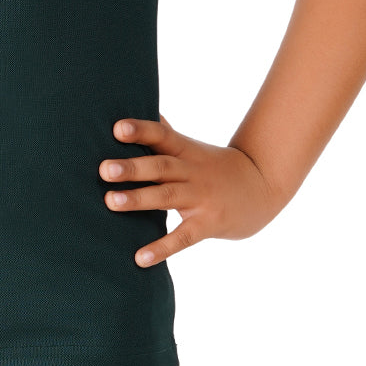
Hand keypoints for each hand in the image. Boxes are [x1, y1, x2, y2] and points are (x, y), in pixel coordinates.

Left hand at [99, 114, 284, 267]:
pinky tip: (139, 258)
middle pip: (161, 166)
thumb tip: (139, 107)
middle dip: (132, 168)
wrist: (262, 187)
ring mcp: (201, 198)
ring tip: (110, 202)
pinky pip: (183, 237)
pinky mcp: (208, 224)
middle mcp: (192, 172)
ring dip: (138, 200)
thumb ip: (165, 134)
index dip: (140, 131)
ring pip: (167, 197)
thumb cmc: (214, 166)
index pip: (161, 136)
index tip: (117, 128)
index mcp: (185, 150)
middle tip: (103, 169)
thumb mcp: (192, 148)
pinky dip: (162, 248)